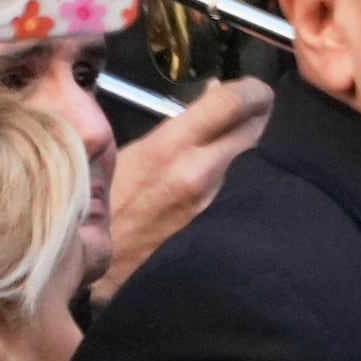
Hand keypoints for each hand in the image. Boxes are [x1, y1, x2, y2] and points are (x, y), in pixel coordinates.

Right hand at [100, 74, 267, 294]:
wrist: (99, 272)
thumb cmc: (103, 206)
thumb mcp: (128, 155)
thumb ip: (176, 125)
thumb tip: (213, 93)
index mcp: (172, 149)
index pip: (233, 101)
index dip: (252, 89)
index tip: (254, 88)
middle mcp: (202, 173)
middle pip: (259, 127)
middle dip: (261, 114)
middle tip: (256, 110)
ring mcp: (218, 203)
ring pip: (257, 159)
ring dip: (255, 144)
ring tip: (242, 139)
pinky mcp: (224, 226)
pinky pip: (249, 188)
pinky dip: (250, 174)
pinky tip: (239, 174)